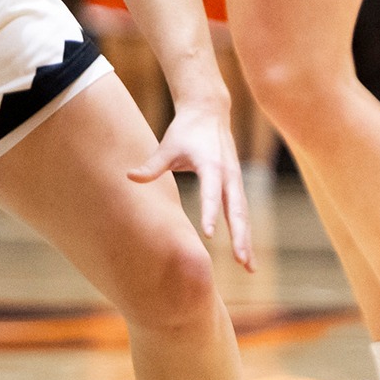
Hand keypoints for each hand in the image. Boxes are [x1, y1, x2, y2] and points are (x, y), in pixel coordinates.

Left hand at [128, 98, 253, 269]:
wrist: (209, 111)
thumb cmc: (185, 131)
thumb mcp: (167, 146)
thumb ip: (151, 165)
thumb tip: (129, 177)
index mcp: (212, 165)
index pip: (212, 193)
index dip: (211, 213)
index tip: (210, 234)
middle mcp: (229, 175)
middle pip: (237, 210)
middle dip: (240, 236)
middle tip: (242, 261)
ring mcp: (235, 180)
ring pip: (243, 215)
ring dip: (247, 240)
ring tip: (249, 268)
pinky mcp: (236, 185)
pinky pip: (242, 212)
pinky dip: (245, 232)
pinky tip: (246, 254)